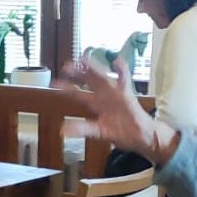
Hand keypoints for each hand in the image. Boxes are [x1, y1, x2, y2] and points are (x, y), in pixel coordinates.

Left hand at [56, 60, 177, 166]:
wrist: (142, 135)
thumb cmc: (121, 132)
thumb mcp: (98, 132)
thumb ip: (82, 129)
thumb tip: (63, 130)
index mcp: (96, 104)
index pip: (79, 93)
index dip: (67, 87)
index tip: (54, 82)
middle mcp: (104, 96)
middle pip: (89, 81)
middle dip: (79, 73)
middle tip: (66, 65)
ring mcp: (115, 94)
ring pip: (103, 78)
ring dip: (94, 69)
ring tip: (85, 60)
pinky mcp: (127, 96)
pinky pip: (125, 81)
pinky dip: (122, 71)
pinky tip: (118, 61)